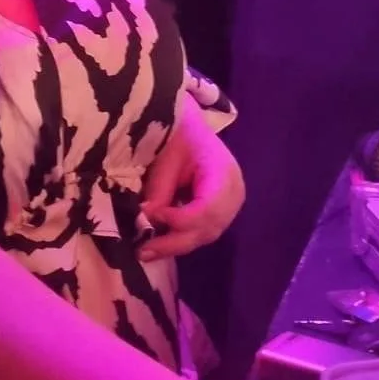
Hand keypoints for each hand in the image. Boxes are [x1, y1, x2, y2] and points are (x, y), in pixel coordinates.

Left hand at [139, 95, 244, 260]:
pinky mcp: (222, 211)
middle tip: (144, 251)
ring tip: (148, 250)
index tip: (153, 216)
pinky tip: (161, 241)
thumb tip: (146, 222)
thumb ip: (159, 191)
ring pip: (206, 234)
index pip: (208, 208)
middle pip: (209, 227)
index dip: (181, 219)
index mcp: (223, 172)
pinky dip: (182, 237)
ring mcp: (231, 204)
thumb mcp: (166, 159)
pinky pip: (204, 231)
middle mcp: (234, 192)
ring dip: (177, 244)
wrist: (189, 128)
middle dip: (175, 242)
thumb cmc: (178, 136)